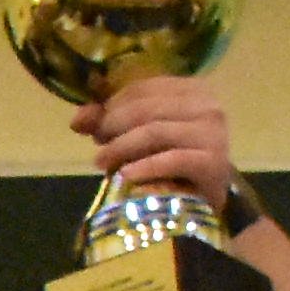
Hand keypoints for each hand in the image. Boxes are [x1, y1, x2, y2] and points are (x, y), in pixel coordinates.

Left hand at [77, 73, 245, 213]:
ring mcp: (212, 134)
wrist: (205, 202)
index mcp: (192, 90)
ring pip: (154, 131)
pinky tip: (124, 177)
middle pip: (145, 109)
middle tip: (98, 146)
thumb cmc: (171, 165)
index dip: (112, 106)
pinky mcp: (213, 163)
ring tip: (101, 162)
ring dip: (121, 147)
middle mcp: (207, 106)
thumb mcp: (140, 138)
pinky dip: (143, 167)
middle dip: (113, 126)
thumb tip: (77, 119)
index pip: (142, 89)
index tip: (96, 127)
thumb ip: (109, 123)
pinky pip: (170, 160)